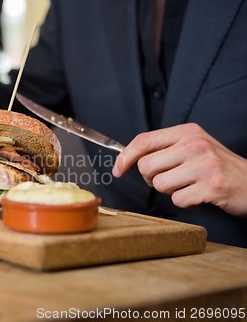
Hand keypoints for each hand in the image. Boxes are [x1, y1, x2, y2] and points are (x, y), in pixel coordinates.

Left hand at [112, 123, 246, 216]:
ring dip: (169, 191)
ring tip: (188, 186)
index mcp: (187, 132)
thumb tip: (128, 157)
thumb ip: (165, 149)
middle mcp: (195, 144)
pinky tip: (198, 195)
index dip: (125, 156)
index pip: (144, 140)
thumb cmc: (216, 167)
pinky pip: (177, 200)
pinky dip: (184, 202)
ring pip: (160, 184)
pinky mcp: (211, 186)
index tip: (118, 169)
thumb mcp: (192, 147)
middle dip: (152, 178)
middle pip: (146, 166)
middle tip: (170, 179)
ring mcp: (204, 165)